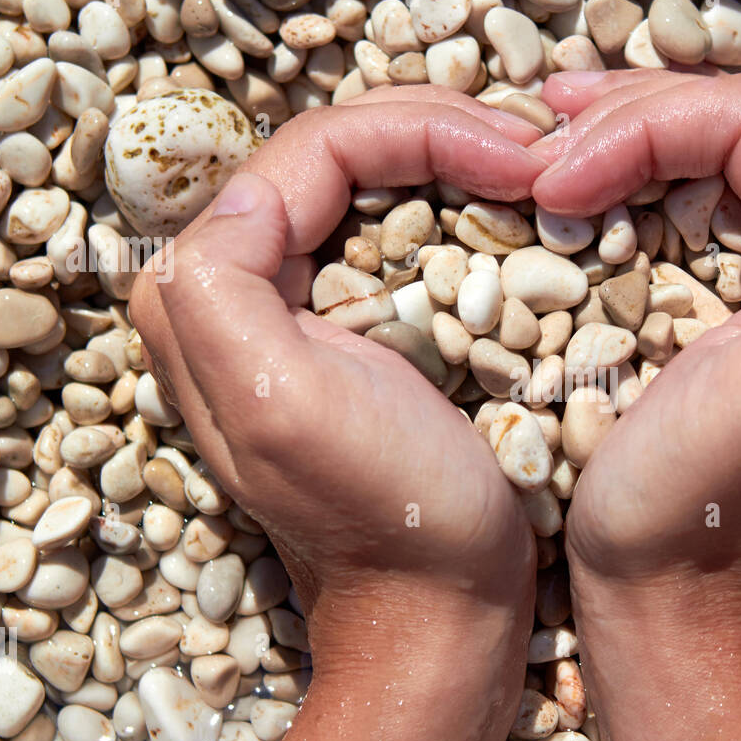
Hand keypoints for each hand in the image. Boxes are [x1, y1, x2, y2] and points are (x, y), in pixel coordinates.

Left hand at [129, 87, 548, 740]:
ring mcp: (289, 315)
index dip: (424, 131)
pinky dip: (454, 212)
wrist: (437, 609)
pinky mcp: (343, 340)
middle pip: (339, 159)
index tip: (521, 157)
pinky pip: (393, 239)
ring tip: (532, 170)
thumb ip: (223, 281)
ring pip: (369, 190)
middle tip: (535, 152)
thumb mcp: (278, 404)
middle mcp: (233, 292)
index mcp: (205, 293)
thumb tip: (257, 186)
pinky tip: (509, 215)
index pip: (315, 151)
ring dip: (452, 165)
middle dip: (441, 136)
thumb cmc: (387, 515)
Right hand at [532, 71, 740, 740]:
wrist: (674, 596)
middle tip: (537, 134)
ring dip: (628, 135)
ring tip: (547, 142)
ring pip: (721, 153)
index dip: (643, 127)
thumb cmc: (701, 507)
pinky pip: (705, 201)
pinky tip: (582, 182)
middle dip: (631, 114)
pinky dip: (635, 178)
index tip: (553, 180)